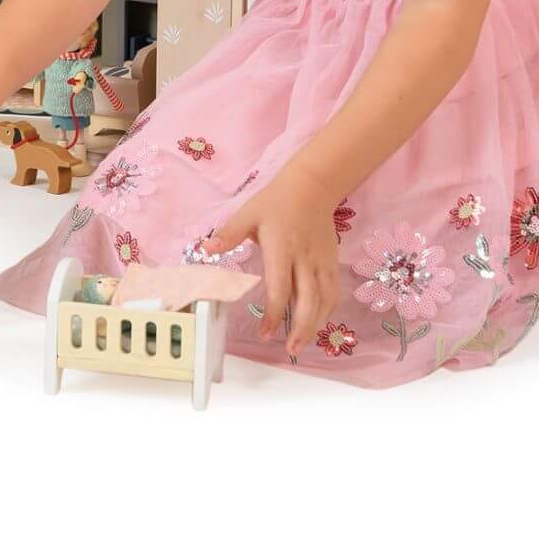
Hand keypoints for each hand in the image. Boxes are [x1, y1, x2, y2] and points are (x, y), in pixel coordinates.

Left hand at [201, 164, 339, 358]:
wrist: (311, 188)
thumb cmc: (275, 202)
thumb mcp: (247, 213)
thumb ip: (228, 234)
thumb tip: (205, 250)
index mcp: (282, 247)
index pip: (280, 287)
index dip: (274, 314)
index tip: (265, 333)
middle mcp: (305, 258)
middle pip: (308, 300)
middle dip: (301, 329)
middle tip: (289, 350)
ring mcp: (322, 262)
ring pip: (325, 300)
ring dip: (315, 326)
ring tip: (301, 345)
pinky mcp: (332, 263)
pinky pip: (333, 292)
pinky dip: (327, 312)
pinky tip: (316, 324)